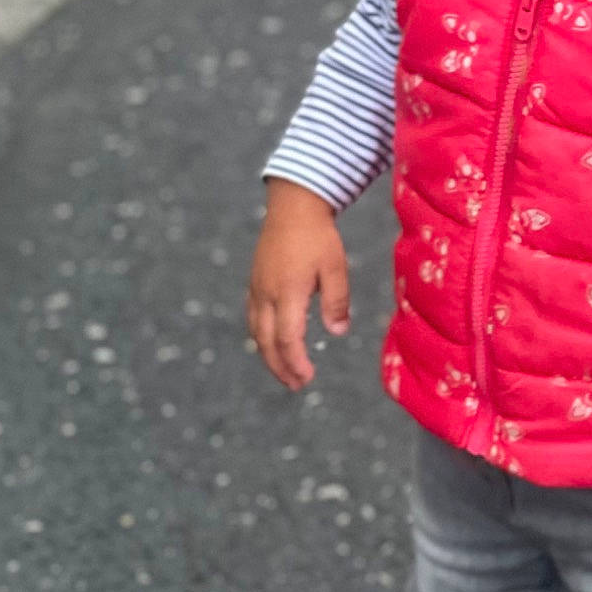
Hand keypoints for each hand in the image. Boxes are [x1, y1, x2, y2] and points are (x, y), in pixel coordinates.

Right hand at [246, 178, 350, 389]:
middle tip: (296, 386)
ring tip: (286, 372)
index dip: (296, 362)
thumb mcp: (336, 267)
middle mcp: (266, 294)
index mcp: (287, 292)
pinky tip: (274, 344)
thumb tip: (338, 332)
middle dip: (280, 368)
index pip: (288, 339)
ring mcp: (257, 288)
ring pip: (257, 332)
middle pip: (267, 342)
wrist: (292, 206)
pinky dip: (262, 337)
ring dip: (270, 356)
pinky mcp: (254, 282)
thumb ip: (337, 301)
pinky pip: (254, 318)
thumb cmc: (318, 236)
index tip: (307, 378)